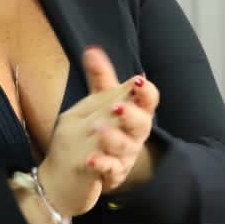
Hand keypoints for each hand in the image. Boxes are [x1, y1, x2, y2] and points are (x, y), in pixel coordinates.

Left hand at [78, 46, 161, 193]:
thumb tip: (92, 49)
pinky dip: (102, 164)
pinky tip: (90, 159)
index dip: (145, 92)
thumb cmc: (96, 128)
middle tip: (117, 107)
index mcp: (135, 113)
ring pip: (126, 147)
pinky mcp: (112, 174)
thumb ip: (100, 78)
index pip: (148, 101)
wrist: (76, 167)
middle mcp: (134, 134)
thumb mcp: (97, 102)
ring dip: (114, 138)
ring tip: (98, 130)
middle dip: (132, 115)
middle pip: (142, 124)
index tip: (136, 81)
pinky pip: (111, 170)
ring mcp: (125, 155)